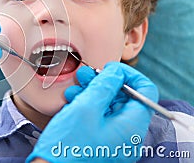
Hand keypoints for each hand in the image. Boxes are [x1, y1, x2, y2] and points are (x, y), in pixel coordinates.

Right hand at [27, 62, 158, 162]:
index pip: (145, 91)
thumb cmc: (68, 146)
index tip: (110, 68)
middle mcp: (128, 135)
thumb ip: (104, 86)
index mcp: (132, 126)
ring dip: (92, 93)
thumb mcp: (86, 108)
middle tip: (86, 75)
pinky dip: (88, 106)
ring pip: (110, 107)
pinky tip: (72, 101)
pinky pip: (100, 119)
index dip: (128, 75)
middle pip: (125, 98)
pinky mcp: (101, 143)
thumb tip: (116, 72)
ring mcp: (115, 140)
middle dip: (104, 83)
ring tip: (74, 88)